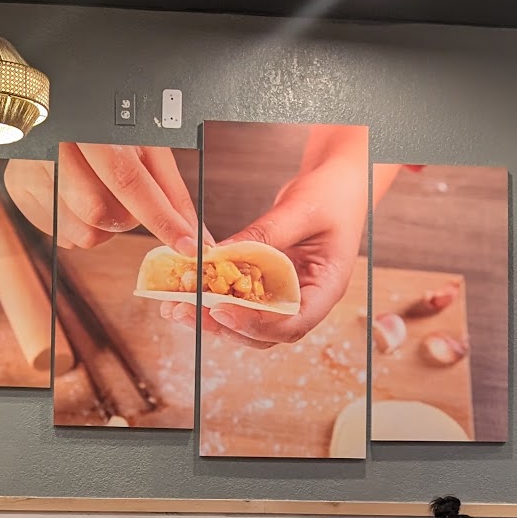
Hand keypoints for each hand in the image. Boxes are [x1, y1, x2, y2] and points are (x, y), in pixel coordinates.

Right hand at [5, 144, 198, 251]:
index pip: (129, 180)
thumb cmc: (106, 127)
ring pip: (80, 231)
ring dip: (104, 228)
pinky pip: (62, 236)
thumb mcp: (143, 144)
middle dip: (125, 219)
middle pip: (99, 212)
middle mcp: (55, 144)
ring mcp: (30, 167)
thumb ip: (170, 191)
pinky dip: (81, 228)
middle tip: (126, 199)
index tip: (187, 244)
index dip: (161, 218)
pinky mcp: (17, 188)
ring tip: (101, 196)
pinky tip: (78, 200)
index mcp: (92, 126)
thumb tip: (198, 235)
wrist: (56, 106)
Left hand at [167, 128, 390, 348]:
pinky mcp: (270, 284)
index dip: (256, 324)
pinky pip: (242, 300)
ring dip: (214, 319)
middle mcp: (307, 299)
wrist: (338, 184)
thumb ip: (265, 234)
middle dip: (225, 326)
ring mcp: (288, 294)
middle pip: (266, 333)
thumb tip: (220, 256)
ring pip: (250, 323)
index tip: (221, 310)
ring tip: (178, 307)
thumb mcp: (301, 208)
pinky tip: (189, 289)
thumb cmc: (332, 194)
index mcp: (327, 288)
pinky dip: (216, 298)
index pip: (293, 322)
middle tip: (187, 312)